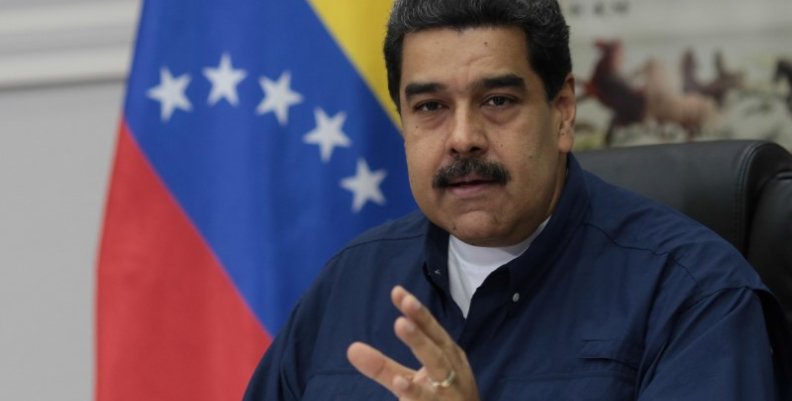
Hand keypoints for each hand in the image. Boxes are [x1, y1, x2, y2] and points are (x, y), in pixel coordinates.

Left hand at [347, 286, 479, 400]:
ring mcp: (450, 393)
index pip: (432, 330)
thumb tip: (352, 349)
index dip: (417, 312)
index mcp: (448, 356)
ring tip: (401, 327)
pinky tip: (400, 383)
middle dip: (421, 329)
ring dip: (421, 348)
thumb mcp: (410, 382)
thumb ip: (383, 366)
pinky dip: (415, 392)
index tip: (397, 292)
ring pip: (439, 369)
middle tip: (402, 313)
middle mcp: (453, 371)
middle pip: (437, 348)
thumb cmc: (441, 398)